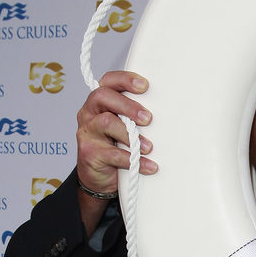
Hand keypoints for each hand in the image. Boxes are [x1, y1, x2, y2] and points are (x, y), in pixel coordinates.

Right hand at [76, 70, 155, 228]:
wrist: (101, 177)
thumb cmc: (116, 146)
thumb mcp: (126, 127)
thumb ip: (136, 116)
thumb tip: (168, 112)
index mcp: (100, 102)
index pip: (108, 81)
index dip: (125, 79)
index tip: (144, 86)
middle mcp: (89, 113)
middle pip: (104, 97)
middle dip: (128, 106)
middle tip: (148, 119)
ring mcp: (87, 132)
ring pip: (106, 122)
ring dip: (131, 134)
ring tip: (149, 147)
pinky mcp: (89, 153)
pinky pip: (113, 154)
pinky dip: (134, 160)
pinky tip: (149, 165)